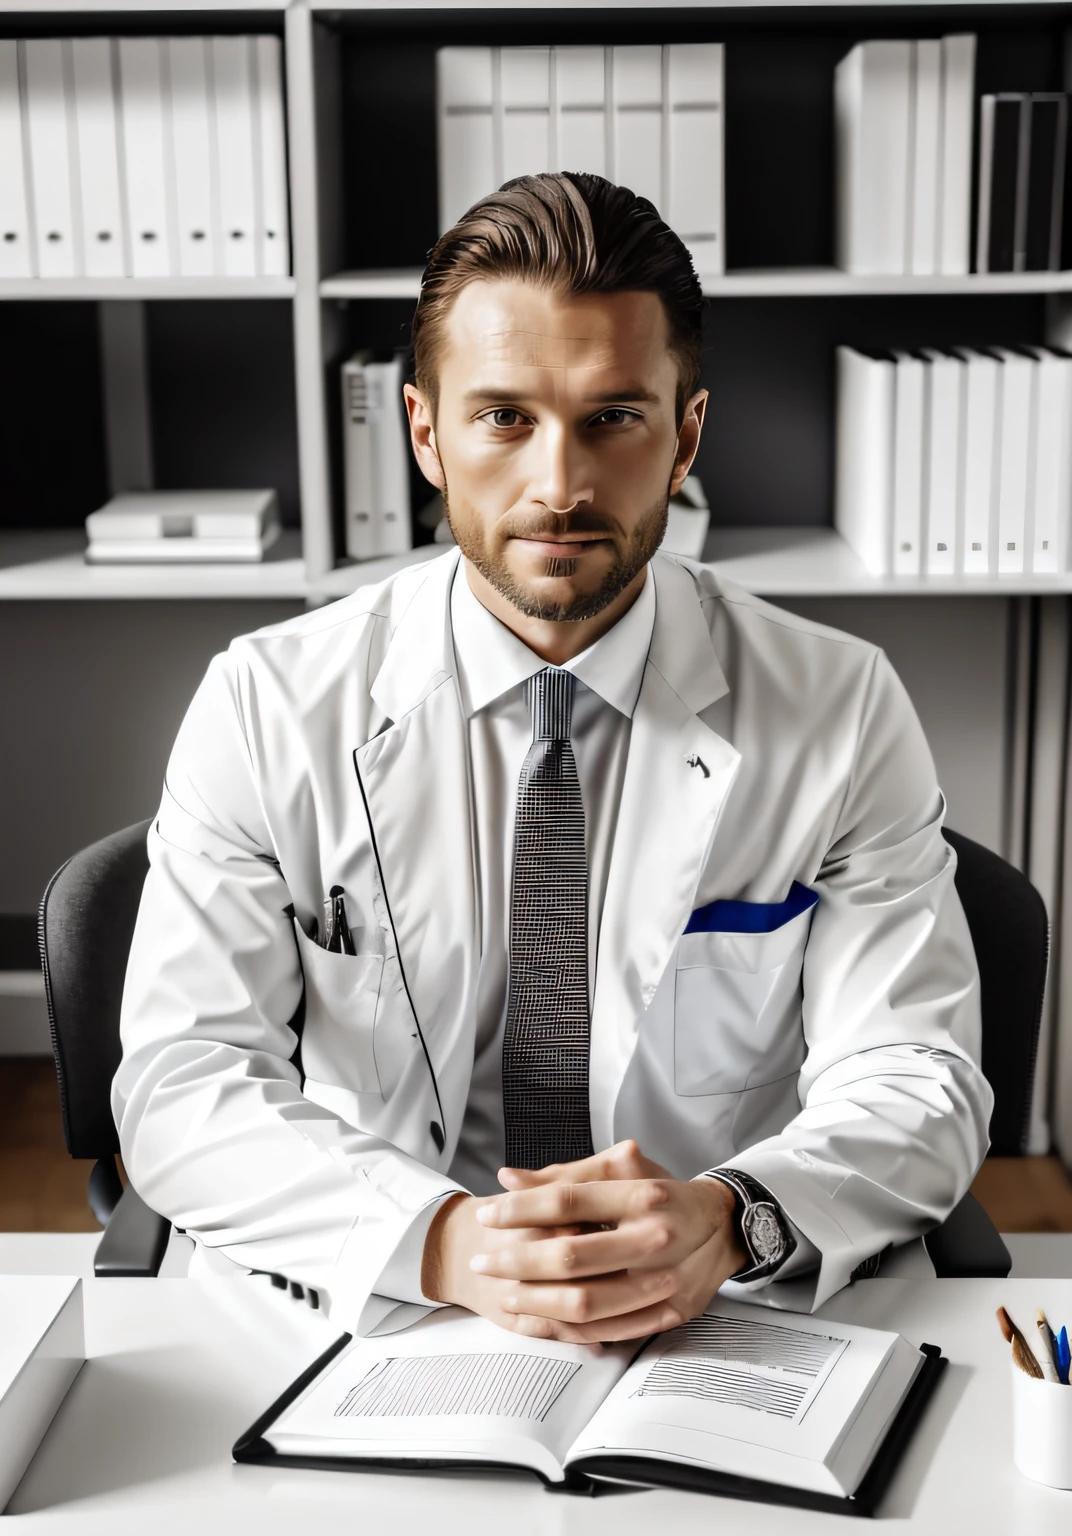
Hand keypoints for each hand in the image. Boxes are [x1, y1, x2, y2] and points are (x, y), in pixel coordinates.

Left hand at [424, 1139, 746, 1343]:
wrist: (725, 1227)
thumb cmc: (664, 1195)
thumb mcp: (624, 1170)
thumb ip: (566, 1175)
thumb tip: (508, 1178)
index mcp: (643, 1195)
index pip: (568, 1201)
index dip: (520, 1209)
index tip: (488, 1216)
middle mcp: (655, 1238)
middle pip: (572, 1257)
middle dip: (517, 1261)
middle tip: (484, 1262)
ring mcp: (665, 1281)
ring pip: (587, 1302)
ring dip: (535, 1301)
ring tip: (504, 1294)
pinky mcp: (670, 1313)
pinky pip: (608, 1331)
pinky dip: (566, 1329)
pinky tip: (536, 1320)